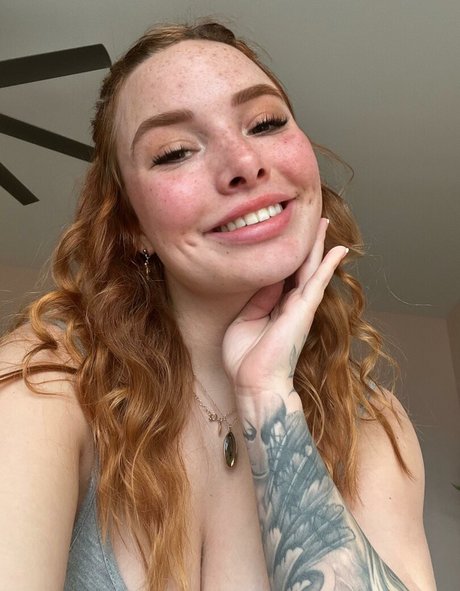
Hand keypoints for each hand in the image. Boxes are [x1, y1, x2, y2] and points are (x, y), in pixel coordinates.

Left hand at [222, 218, 347, 399]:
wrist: (253, 382)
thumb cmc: (245, 358)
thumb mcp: (244, 320)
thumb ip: (257, 299)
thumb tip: (267, 278)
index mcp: (274, 307)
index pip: (282, 274)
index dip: (284, 255)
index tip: (284, 235)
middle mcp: (290, 304)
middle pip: (301, 267)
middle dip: (307, 244)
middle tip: (315, 221)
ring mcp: (300, 306)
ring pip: (311, 268)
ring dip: (318, 245)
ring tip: (325, 223)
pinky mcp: (304, 309)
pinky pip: (318, 281)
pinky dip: (329, 264)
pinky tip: (339, 249)